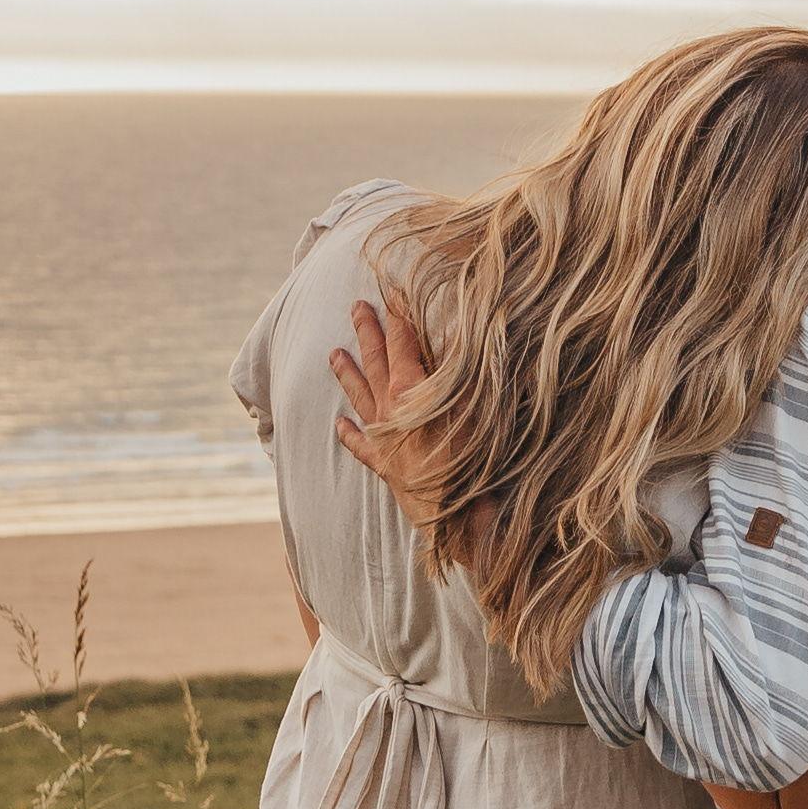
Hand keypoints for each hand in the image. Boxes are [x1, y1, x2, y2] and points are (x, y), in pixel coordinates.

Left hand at [329, 283, 451, 533]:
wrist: (459, 517)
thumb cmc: (472, 459)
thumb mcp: (474, 405)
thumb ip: (460, 369)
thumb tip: (457, 332)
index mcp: (411, 390)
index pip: (402, 342)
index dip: (398, 315)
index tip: (392, 291)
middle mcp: (391, 410)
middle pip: (375, 361)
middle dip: (367, 332)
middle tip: (356, 307)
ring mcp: (384, 438)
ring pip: (360, 396)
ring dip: (347, 373)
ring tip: (333, 353)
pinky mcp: (385, 466)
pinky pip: (360, 445)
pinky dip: (350, 433)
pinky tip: (340, 423)